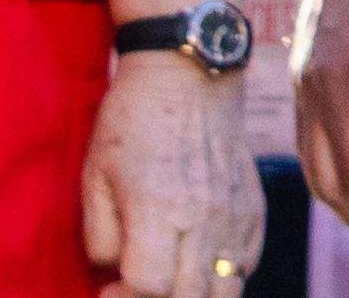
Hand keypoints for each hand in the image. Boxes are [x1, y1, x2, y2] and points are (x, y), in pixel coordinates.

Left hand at [83, 52, 251, 297]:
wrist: (190, 73)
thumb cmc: (132, 122)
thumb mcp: (94, 177)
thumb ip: (100, 237)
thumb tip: (115, 270)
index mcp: (158, 209)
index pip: (149, 287)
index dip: (122, 297)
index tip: (107, 286)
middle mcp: (204, 217)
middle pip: (190, 296)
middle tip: (135, 284)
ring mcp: (235, 213)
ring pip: (226, 289)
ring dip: (193, 294)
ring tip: (169, 281)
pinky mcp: (254, 205)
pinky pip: (247, 262)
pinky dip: (224, 275)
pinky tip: (199, 262)